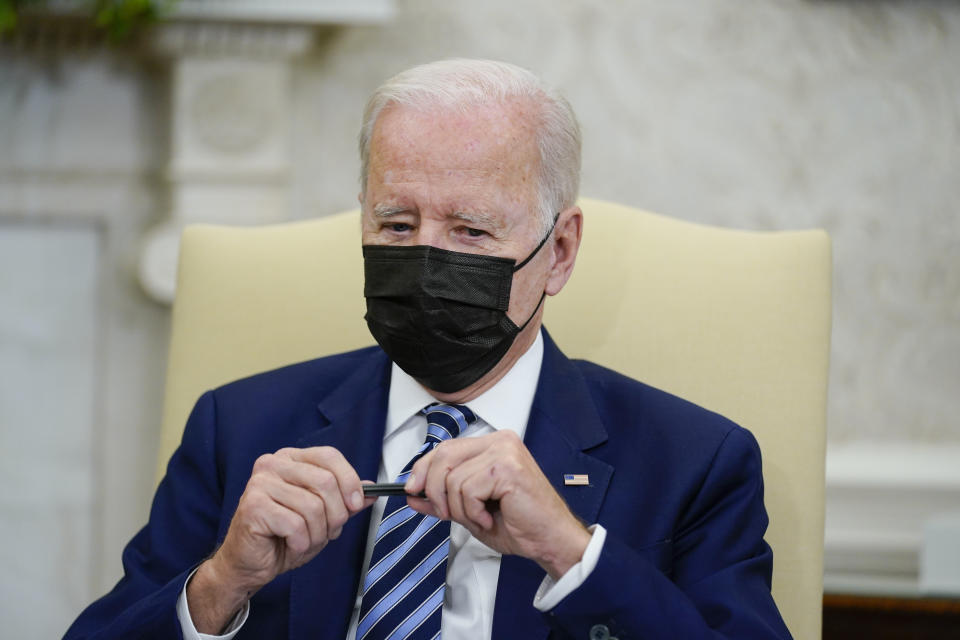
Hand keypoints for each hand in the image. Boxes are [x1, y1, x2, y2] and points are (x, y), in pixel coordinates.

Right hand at [187, 447, 375, 632]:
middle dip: (335, 514)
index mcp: (291, 458)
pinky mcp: (253, 506)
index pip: (329, 456)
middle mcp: (273, 464)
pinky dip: (301, 542)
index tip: (356, 503)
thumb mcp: (322, 516)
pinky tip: (291, 545)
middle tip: (329, 531)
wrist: (249, 564)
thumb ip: (345, 501)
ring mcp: (260, 483)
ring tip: (306, 540)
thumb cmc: (284, 537)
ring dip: (318, 533)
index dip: (349, 480)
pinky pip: (296, 524)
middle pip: (325, 481)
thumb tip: (372, 490)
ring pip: (312, 506)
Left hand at [404, 431, 590, 578]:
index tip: (412, 489)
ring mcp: (505, 452)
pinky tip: (489, 518)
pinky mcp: (507, 467)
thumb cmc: (519, 525)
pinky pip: (467, 489)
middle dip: (435, 490)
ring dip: (460, 508)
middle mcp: (500, 441)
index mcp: (493, 444)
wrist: (549, 540)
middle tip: (446, 514)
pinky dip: (472, 512)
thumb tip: (412, 495)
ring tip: (481, 518)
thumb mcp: (470, 511)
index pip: (446, 447)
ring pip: (453, 478)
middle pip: (444, 456)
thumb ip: (442, 499)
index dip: (424, 468)